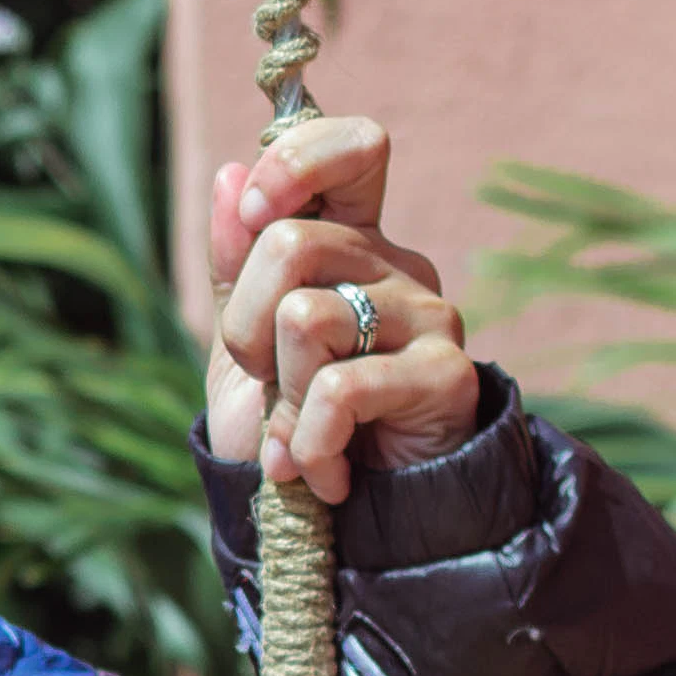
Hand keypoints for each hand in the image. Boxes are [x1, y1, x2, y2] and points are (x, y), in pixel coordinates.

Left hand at [201, 113, 481, 499]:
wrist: (348, 526)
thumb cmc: (293, 424)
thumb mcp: (244, 342)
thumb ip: (236, 262)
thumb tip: (228, 174)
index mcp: (353, 241)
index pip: (354, 149)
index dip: (296, 164)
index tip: (252, 213)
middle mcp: (397, 266)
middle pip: (291, 244)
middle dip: (245, 328)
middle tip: (263, 381)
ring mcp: (428, 316)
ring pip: (305, 317)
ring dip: (277, 394)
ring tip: (294, 435)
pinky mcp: (447, 375)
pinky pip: (341, 387)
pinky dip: (308, 441)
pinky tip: (321, 472)